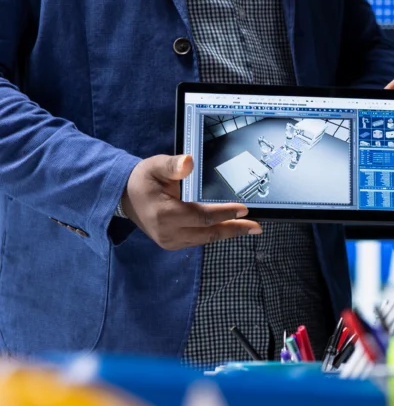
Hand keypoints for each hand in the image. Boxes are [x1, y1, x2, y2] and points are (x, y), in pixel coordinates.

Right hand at [121, 154, 260, 250]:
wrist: (125, 197)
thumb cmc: (144, 180)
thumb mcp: (154, 166)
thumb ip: (172, 165)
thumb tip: (189, 161)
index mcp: (165, 214)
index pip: (202, 217)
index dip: (225, 214)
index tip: (244, 210)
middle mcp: (168, 232)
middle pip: (208, 233)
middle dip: (234, 229)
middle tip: (256, 226)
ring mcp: (170, 241)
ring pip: (205, 239)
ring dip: (228, 233)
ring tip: (249, 228)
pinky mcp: (173, 244)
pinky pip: (199, 240)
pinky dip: (215, 234)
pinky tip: (229, 228)